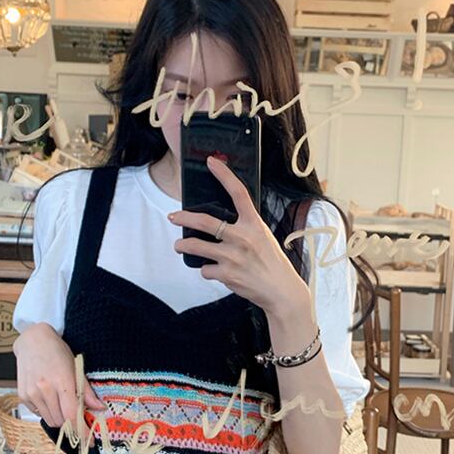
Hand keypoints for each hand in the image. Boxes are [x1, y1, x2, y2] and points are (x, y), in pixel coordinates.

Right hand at [13, 322, 105, 443]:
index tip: (90, 442)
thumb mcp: (76, 367)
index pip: (72, 415)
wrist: (33, 341)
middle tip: (78, 416)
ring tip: (63, 402)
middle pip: (61, 421)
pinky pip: (39, 413)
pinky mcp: (22, 396)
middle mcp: (44, 389)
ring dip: (60, 418)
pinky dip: (47, 411)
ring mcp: (31, 393)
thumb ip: (86, 391)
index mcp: (62, 381)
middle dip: (72, 423)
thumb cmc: (57, 352)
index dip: (82, 431)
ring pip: (50, 420)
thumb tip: (100, 408)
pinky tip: (50, 397)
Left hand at [169, 155, 310, 316]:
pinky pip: (205, 269)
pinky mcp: (227, 275)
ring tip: (179, 245)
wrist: (280, 290)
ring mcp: (233, 257)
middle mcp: (242, 237)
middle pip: (204, 221)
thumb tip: (218, 221)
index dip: (224, 175)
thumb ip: (244, 226)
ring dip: (183, 245)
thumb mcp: (263, 236)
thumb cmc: (271, 262)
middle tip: (173, 217)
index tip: (211, 162)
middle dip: (183, 218)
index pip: (238, 193)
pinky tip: (217, 271)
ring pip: (196, 246)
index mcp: (254, 224)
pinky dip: (208, 270)